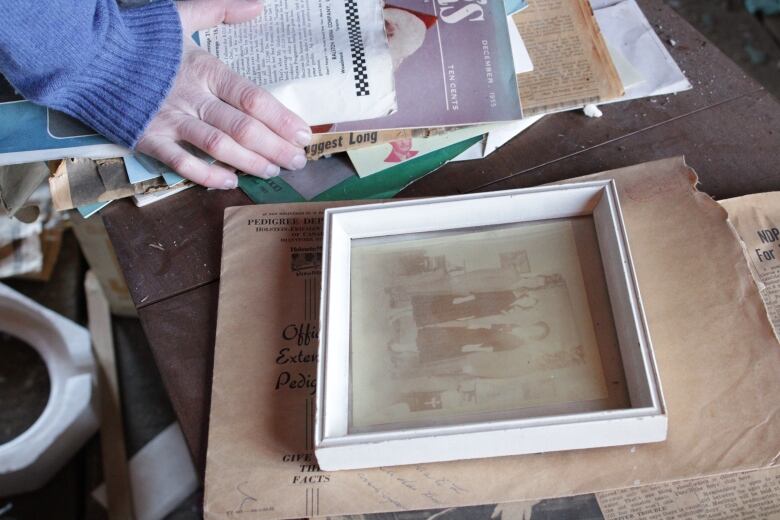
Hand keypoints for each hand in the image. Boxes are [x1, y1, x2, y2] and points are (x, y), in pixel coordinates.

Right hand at [136, 0, 311, 188]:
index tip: (304, 134)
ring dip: (251, 163)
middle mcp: (192, 98)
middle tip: (298, 161)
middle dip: (276, 147)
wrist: (83, 53)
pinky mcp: (149, 139)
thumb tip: (258, 5)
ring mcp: (170, 121)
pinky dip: (208, 176)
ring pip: (220, 149)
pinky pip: (183, 164)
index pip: (253, 99)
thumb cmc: (137, 37)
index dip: (282, 120)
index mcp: (205, 69)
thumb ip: (220, 10)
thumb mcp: (180, 16)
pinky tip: (230, 181)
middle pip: (244, 128)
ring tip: (274, 171)